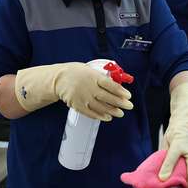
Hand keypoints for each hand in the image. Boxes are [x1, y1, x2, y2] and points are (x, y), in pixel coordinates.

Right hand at [14, 63, 133, 119]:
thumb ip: (102, 77)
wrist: (59, 79)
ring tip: (120, 113)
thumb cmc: (77, 73)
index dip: (121, 92)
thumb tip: (116, 85)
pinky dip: (100, 116)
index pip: (110, 85)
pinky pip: (91, 113)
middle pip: (108, 97)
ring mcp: (83, 98)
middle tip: (129, 106)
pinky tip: (107, 117)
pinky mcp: (78, 105)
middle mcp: (89, 88)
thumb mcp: (90, 70)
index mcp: (93, 77)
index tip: (128, 96)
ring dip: (112, 111)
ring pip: (101, 107)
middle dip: (120, 103)